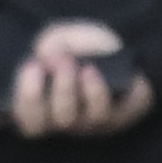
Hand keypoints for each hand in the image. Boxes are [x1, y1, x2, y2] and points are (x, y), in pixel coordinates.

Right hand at [7, 20, 150, 137]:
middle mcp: (69, 122)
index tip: (32, 66)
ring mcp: (97, 120)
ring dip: (93, 92)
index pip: (31, 122)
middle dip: (63, 89)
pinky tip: (130, 78)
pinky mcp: (124, 113)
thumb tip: (50, 56)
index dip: (29, 98)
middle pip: (63, 120)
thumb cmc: (71, 51)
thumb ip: (50, 46)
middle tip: (63, 60)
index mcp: (43, 112)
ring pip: (96, 117)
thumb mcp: (55, 40)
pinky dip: (131, 95)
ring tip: (89, 68)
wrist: (104, 52)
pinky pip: (130, 110)